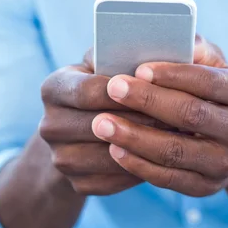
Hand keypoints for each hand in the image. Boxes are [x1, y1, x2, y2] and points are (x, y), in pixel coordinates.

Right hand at [39, 49, 169, 195]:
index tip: (158, 87)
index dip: (125, 91)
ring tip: (176, 136)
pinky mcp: (76, 184)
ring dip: (144, 147)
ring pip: (109, 156)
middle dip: (141, 119)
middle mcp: (49, 124)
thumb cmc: (107, 80)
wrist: (84, 126)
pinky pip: (112, 182)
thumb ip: (124, 48)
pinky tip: (162, 157)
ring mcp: (60, 158)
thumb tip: (163, 42)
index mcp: (54, 87)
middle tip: (178, 115)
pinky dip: (139, 169)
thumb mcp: (108, 58)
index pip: (90, 91)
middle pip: (100, 125)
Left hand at [91, 39, 227, 196]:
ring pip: (175, 151)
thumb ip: (193, 47)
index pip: (209, 80)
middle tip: (112, 88)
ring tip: (101, 123)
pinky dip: (139, 164)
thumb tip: (169, 34)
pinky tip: (114, 149)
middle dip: (147, 100)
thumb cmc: (212, 88)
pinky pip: (169, 178)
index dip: (173, 75)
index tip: (139, 67)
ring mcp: (226, 163)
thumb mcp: (212, 63)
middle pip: (190, 115)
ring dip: (135, 137)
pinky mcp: (207, 188)